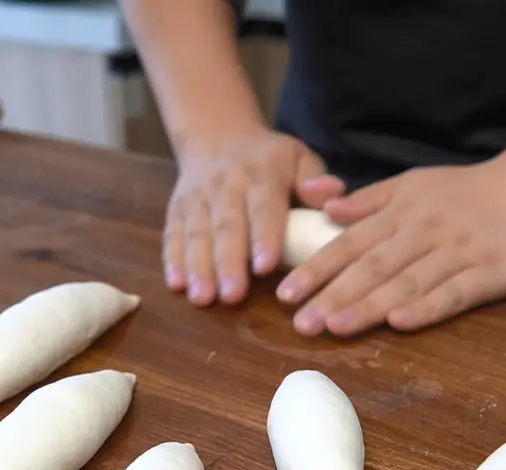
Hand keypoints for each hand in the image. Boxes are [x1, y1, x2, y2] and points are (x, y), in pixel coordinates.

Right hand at [164, 127, 343, 305]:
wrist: (216, 136)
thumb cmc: (269, 159)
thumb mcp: (298, 158)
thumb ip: (315, 180)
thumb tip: (332, 194)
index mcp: (262, 174)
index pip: (263, 207)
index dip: (264, 236)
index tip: (265, 266)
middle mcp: (226, 185)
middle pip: (226, 227)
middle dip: (228, 262)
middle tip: (232, 296)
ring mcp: (198, 198)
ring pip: (197, 234)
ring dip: (198, 267)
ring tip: (202, 298)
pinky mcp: (177, 209)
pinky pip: (173, 234)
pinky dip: (173, 260)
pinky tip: (176, 285)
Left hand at [276, 163, 505, 335]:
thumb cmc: (464, 190)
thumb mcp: (412, 183)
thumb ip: (369, 200)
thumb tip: (326, 209)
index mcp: (400, 212)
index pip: (350, 243)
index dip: (317, 269)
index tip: (286, 293)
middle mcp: (423, 231)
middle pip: (372, 267)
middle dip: (333, 295)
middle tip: (301, 323)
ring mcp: (458, 252)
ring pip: (407, 282)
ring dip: (370, 305)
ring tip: (336, 327)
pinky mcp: (491, 273)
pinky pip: (456, 292)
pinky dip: (428, 307)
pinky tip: (401, 323)